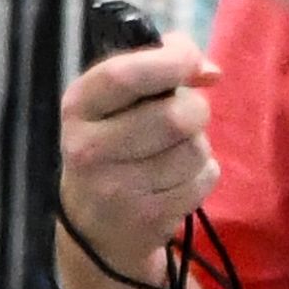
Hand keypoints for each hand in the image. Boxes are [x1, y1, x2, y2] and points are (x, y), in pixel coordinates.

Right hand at [58, 26, 214, 286]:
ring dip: (198, 144)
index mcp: (78, 107)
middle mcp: (89, 148)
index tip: (192, 61)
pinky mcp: (149, 218)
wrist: (95, 227)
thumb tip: (209, 71)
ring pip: (195, 149)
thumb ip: (155, 70)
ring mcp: (118, 188)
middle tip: (185, 115)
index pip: (125, 76)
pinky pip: (204, 179)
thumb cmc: (113, 145)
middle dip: (195, 109)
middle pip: (174, 116)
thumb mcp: (114, 102)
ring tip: (173, 151)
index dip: (169, 62)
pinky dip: (202, 173)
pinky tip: (176, 178)